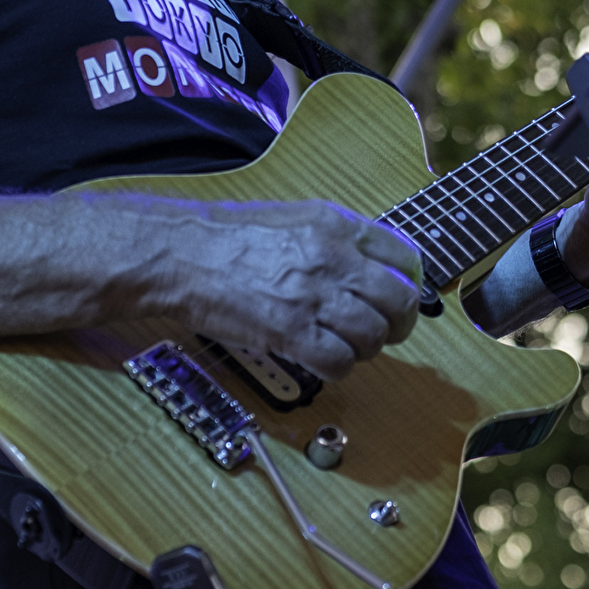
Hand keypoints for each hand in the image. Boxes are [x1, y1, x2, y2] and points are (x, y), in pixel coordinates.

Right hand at [162, 199, 421, 381]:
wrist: (181, 252)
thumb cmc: (229, 238)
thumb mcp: (296, 219)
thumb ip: (339, 241)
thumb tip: (376, 269)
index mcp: (337, 225)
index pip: (405, 257)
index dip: (407, 285)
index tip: (398, 300)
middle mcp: (333, 257)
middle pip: (400, 300)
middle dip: (397, 324)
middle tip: (381, 333)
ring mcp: (313, 295)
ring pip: (374, 335)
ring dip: (365, 349)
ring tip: (344, 347)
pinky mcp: (290, 331)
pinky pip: (340, 362)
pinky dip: (338, 369)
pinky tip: (322, 362)